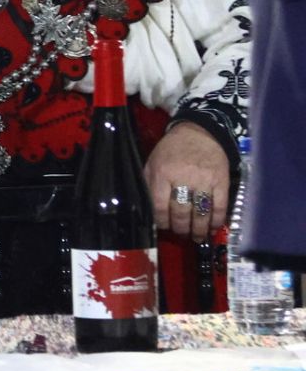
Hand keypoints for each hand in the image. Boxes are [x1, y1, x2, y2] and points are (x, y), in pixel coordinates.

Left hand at [144, 121, 230, 241]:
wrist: (200, 133)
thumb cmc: (172, 149)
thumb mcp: (153, 162)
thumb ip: (150, 183)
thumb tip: (149, 209)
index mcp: (162, 173)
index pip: (159, 205)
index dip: (162, 221)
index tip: (164, 227)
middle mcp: (183, 178)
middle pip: (181, 212)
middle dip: (180, 228)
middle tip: (181, 233)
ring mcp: (204, 181)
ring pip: (200, 213)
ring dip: (198, 229)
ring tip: (196, 237)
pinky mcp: (221, 182)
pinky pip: (219, 207)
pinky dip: (216, 221)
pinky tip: (212, 228)